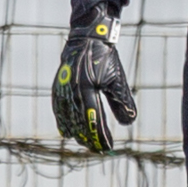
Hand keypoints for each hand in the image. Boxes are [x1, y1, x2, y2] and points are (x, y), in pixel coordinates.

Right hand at [52, 4, 136, 151]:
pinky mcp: (58, 86)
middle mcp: (72, 91)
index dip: (100, 135)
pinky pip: (58, 108)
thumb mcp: (117, 80)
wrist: (87, 39)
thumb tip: (129, 122)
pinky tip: (66, 132)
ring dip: (76, 132)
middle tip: (97, 148)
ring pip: (67, 117)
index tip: (107, 146)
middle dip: (88, 137)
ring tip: (84, 143)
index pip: (93, 119)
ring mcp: (63, 88)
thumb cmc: (105, 59)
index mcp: (87, 89)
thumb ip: (121, 102)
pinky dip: (62, 121)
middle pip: (78, 122)